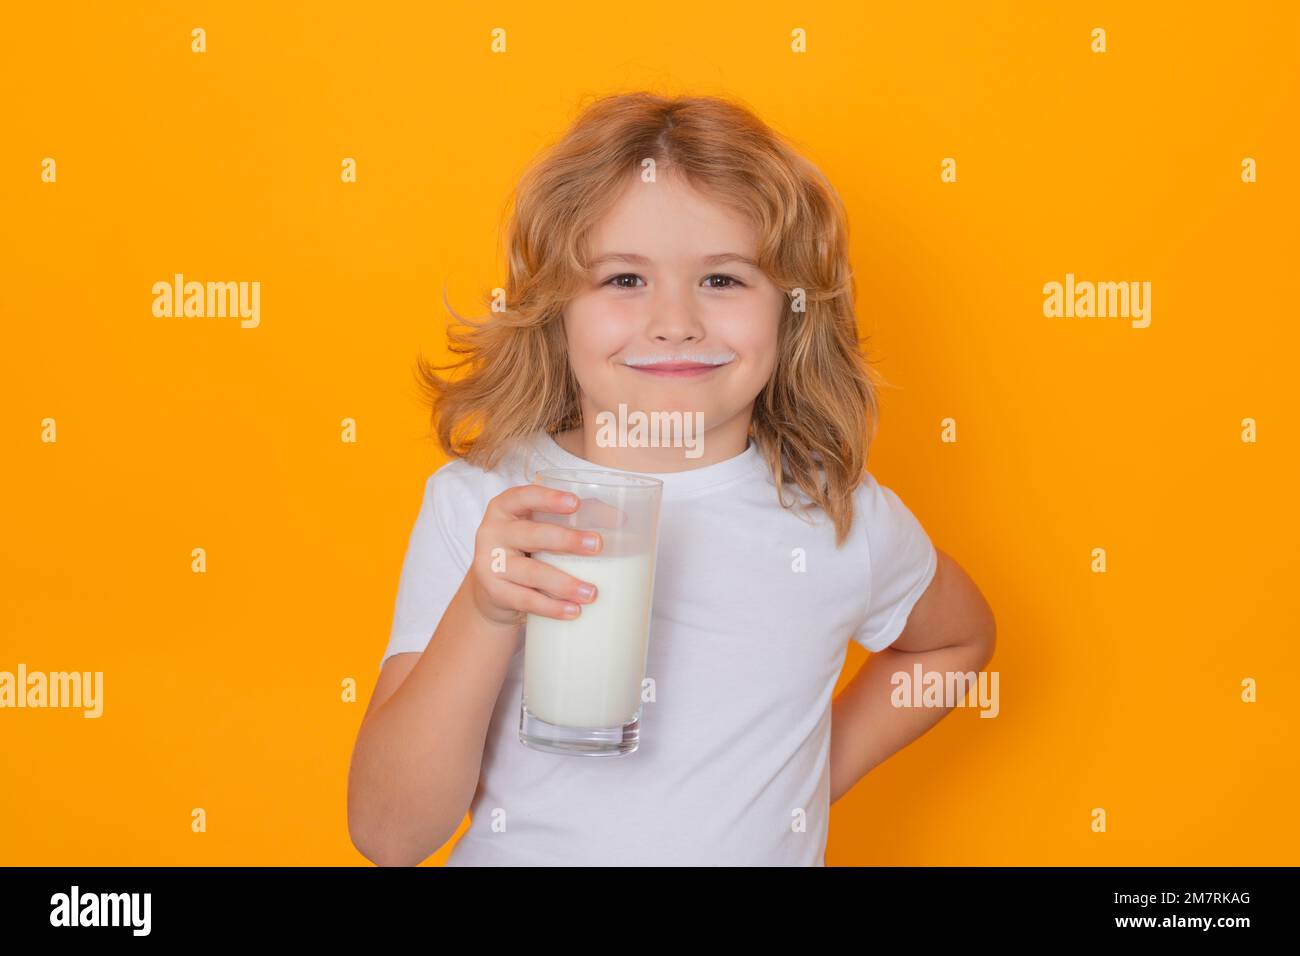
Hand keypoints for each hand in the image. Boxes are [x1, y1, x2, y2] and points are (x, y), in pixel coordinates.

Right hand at [467, 482, 603, 628]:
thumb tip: (621, 521)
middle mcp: (494, 532)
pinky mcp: (495, 592)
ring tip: (592, 592)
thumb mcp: (540, 528)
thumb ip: (575, 518)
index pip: (524, 496)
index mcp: (506, 508)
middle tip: (597, 546)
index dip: (549, 498)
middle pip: (531, 534)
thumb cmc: (527, 549)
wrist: (492, 588)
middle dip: (566, 540)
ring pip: (531, 573)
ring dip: (564, 583)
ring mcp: (490, 563)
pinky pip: (526, 600)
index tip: (576, 503)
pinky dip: (552, 607)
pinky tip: (573, 611)